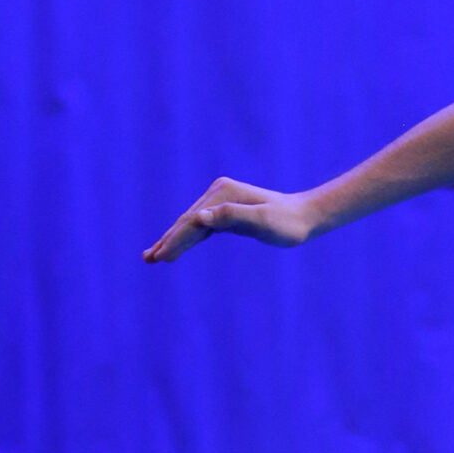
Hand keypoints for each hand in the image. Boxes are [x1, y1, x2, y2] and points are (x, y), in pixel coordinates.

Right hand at [143, 177, 315, 262]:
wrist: (305, 216)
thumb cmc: (287, 223)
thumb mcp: (263, 222)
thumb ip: (233, 218)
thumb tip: (201, 218)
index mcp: (223, 194)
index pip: (192, 222)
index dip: (175, 240)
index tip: (160, 258)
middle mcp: (218, 193)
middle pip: (187, 221)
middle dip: (167, 241)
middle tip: (148, 259)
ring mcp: (221, 200)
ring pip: (192, 224)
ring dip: (173, 240)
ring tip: (154, 257)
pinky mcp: (226, 210)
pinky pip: (202, 226)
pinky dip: (188, 238)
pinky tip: (177, 247)